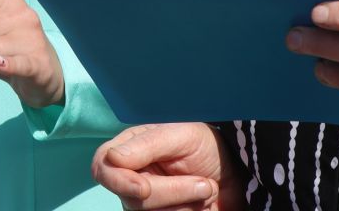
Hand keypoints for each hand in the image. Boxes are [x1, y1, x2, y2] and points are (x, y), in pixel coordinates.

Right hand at [93, 124, 241, 210]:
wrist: (235, 173)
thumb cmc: (206, 146)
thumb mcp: (181, 135)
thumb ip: (147, 144)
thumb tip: (112, 158)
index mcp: (129, 150)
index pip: (103, 168)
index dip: (118, 182)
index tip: (144, 188)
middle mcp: (131, 179)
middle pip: (132, 200)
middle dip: (173, 193)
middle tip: (204, 183)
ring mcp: (146, 204)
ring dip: (186, 206)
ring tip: (207, 188)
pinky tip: (201, 205)